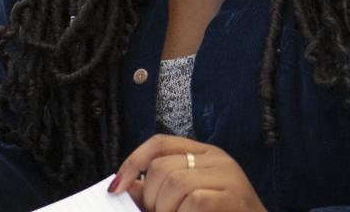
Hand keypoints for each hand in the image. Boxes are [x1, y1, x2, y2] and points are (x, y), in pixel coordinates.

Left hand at [112, 135, 263, 211]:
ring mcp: (228, 175)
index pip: (160, 143)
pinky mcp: (232, 196)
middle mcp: (218, 158)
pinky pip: (194, 201)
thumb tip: (124, 186)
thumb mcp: (184, 202)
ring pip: (174, 183)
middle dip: (153, 200)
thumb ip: (156, 193)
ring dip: (167, 211)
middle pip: (161, 167)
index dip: (133, 162)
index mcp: (204, 155)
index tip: (117, 188)